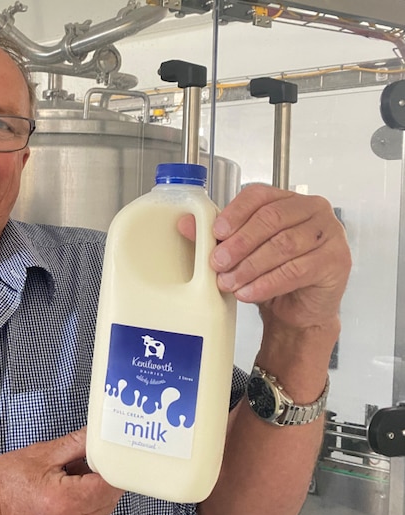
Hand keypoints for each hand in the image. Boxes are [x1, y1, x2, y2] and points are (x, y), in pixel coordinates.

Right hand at [0, 428, 122, 514]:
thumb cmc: (5, 482)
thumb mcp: (42, 453)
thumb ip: (79, 443)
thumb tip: (102, 434)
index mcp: (67, 501)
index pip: (113, 482)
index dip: (112, 466)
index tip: (106, 457)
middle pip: (110, 499)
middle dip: (99, 480)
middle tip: (77, 469)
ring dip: (95, 499)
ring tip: (68, 489)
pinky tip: (72, 510)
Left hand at [181, 184, 350, 330]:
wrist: (299, 310)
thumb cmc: (273, 273)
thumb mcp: (242, 252)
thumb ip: (218, 236)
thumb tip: (185, 224)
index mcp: (288, 200)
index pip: (259, 195)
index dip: (235, 213)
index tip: (216, 233)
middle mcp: (313, 211)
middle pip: (271, 219)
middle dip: (239, 243)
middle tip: (217, 262)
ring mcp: (330, 234)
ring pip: (283, 245)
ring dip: (250, 266)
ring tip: (229, 282)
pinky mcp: (336, 262)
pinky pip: (297, 270)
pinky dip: (267, 283)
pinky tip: (248, 292)